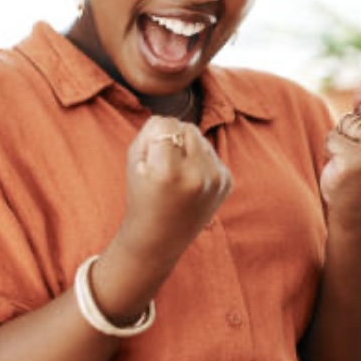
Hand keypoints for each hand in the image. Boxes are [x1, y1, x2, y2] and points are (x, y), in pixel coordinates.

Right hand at [116, 116, 232, 261]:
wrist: (160, 239)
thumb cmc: (141, 197)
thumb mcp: (134, 162)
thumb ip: (150, 131)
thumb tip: (174, 120)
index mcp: (169, 172)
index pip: (166, 123)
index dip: (153, 135)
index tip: (149, 156)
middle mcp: (198, 175)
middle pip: (187, 127)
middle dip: (173, 138)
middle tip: (163, 166)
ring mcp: (216, 180)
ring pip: (201, 138)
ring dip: (188, 148)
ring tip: (176, 175)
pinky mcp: (227, 182)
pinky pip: (212, 153)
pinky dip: (200, 161)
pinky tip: (190, 182)